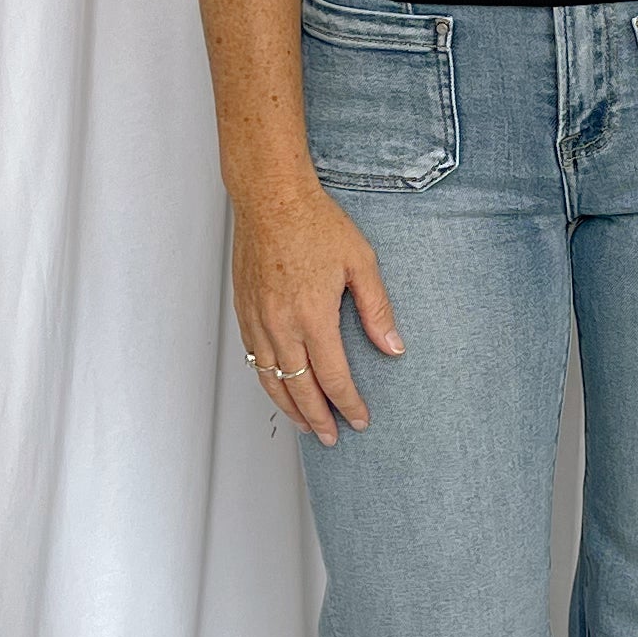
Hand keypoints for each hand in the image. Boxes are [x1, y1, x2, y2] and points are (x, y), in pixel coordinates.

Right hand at [231, 171, 401, 444]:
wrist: (270, 198)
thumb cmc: (316, 223)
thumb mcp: (361, 262)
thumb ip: (377, 309)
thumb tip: (393, 347)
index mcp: (313, 316)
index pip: (334, 378)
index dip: (349, 404)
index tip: (360, 420)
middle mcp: (281, 325)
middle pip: (300, 389)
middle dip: (319, 418)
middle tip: (333, 437)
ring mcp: (258, 320)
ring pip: (271, 380)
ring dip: (290, 408)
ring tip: (306, 425)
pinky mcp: (244, 312)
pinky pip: (253, 359)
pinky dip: (268, 382)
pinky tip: (279, 388)